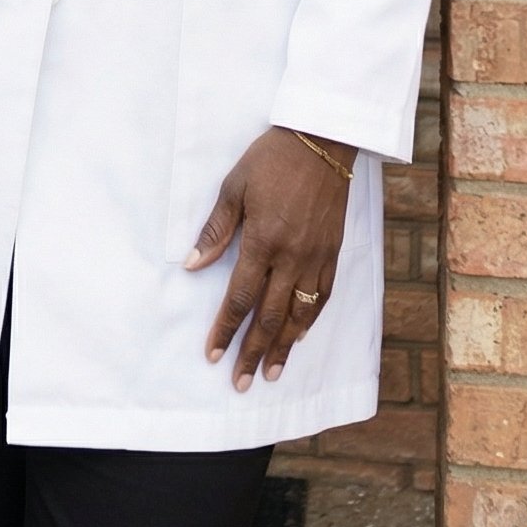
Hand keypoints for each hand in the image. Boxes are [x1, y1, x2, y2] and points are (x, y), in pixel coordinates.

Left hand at [186, 126, 354, 391]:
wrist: (320, 143)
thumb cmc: (270, 161)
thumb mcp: (233, 187)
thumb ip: (216, 229)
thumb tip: (192, 264)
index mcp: (263, 241)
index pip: (240, 297)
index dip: (225, 328)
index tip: (213, 355)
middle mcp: (292, 257)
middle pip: (270, 317)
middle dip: (252, 352)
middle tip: (240, 383)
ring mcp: (316, 259)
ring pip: (299, 316)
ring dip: (283, 348)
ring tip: (269, 373)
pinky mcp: (333, 254)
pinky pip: (323, 299)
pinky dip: (310, 323)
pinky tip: (299, 337)